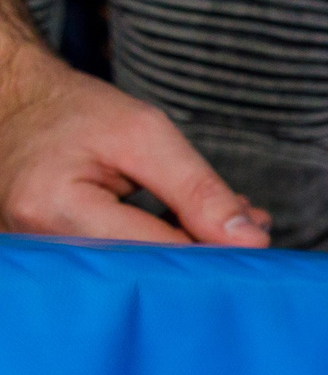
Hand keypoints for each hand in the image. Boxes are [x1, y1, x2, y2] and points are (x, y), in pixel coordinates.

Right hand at [0, 0, 269, 245]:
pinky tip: (195, 223)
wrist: (17, 104)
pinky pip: (129, 263)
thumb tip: (251, 241)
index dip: (215, 247)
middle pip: (152, 269)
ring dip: (193, 245)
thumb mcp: (144, 133)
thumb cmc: (75, 111)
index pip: (158, 251)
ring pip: (145, 269)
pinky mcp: (63, 260)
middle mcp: (45, 243)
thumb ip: (198, 190)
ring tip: (230, 213)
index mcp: (58, 209)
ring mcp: (49, 257)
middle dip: (208, 247)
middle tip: (249, 218)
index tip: (256, 232)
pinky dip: (168, 245)